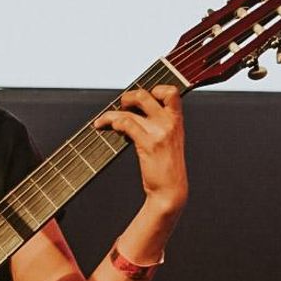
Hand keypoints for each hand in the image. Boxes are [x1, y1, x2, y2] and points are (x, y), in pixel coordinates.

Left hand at [94, 85, 187, 215]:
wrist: (170, 191)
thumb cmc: (167, 168)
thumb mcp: (169, 141)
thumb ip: (157, 125)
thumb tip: (134, 113)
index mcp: (177, 120)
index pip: (170, 92)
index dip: (155, 89)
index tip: (142, 99)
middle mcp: (170, 123)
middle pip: (144, 95)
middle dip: (126, 97)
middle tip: (121, 107)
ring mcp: (159, 133)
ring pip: (129, 111)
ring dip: (110, 114)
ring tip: (104, 121)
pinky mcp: (148, 144)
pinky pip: (126, 124)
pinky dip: (113, 123)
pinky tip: (109, 128)